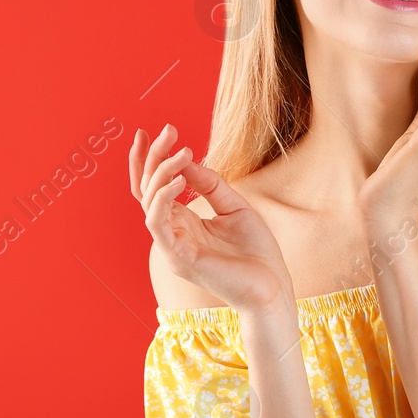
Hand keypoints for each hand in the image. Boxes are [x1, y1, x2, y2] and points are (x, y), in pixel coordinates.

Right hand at [130, 124, 293, 312]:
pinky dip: (164, 198)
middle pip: (146, 190)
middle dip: (153, 157)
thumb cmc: (256, 253)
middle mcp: (172, 233)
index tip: (152, 132)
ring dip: (161, 173)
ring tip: (181, 151)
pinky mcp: (178, 257)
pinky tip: (179, 179)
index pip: (154, 188)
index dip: (149, 160)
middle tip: (168, 130)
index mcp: (184, 222)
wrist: (271, 288)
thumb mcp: (235, 207)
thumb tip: (187, 159)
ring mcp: (172, 246)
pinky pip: (158, 222)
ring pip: (148, 203)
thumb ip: (210, 184)